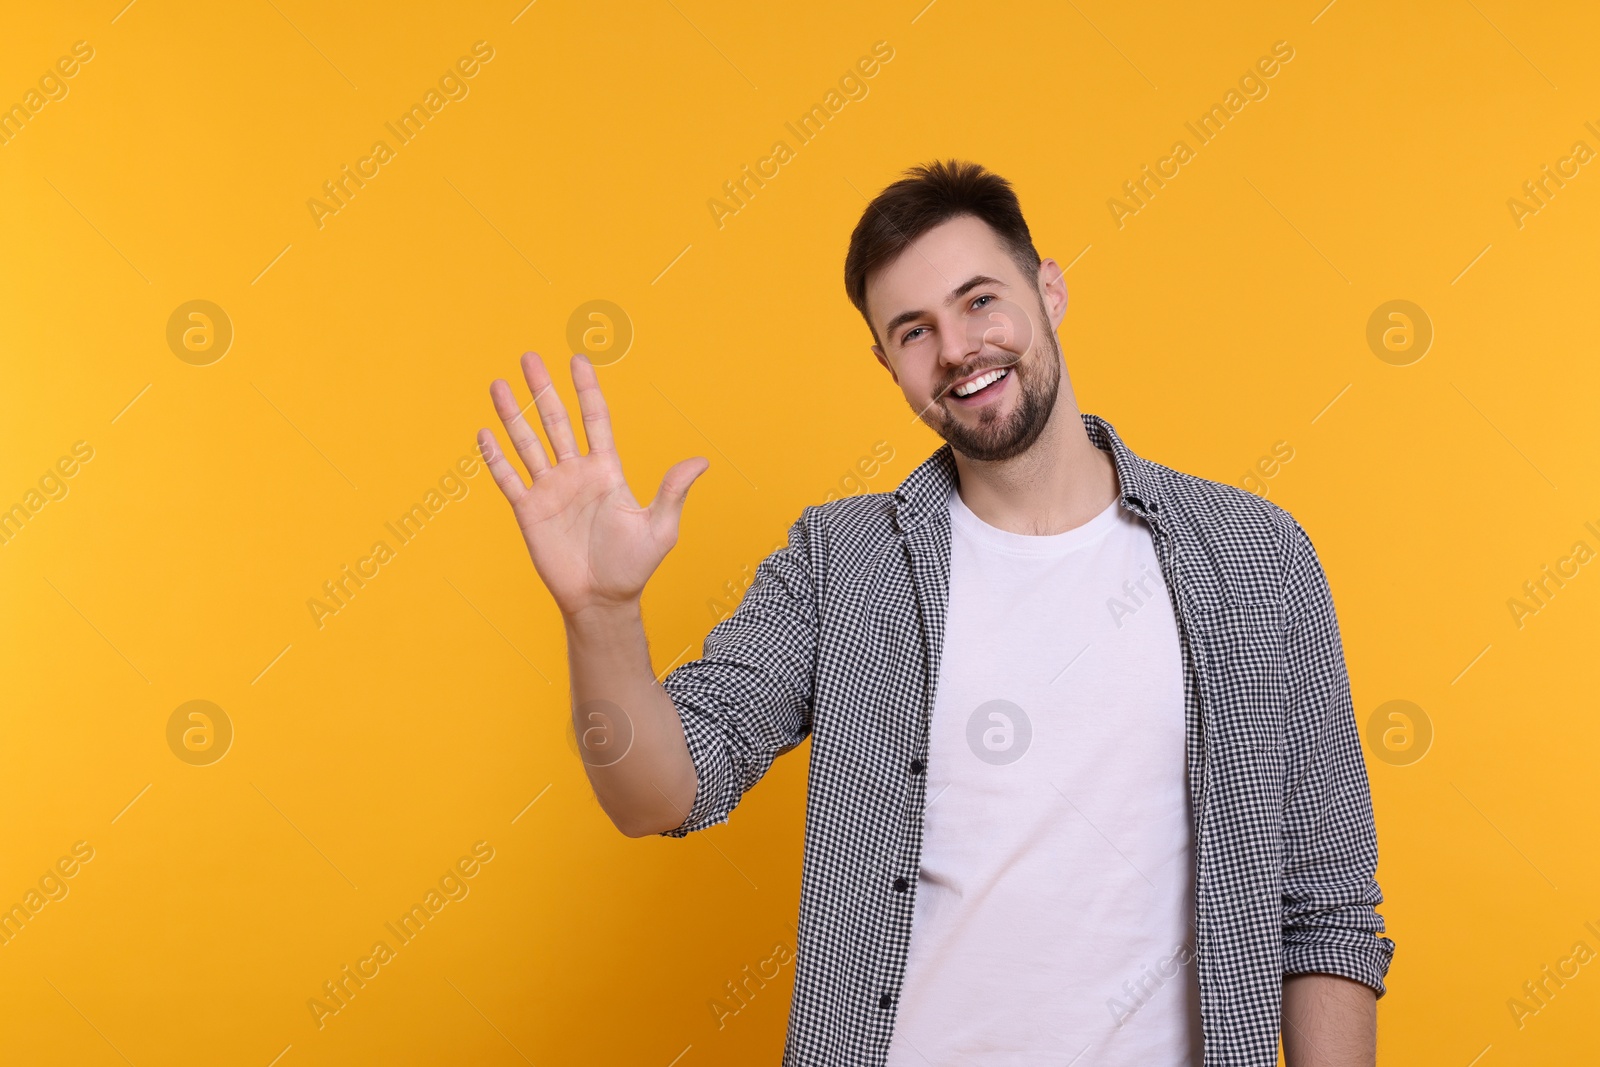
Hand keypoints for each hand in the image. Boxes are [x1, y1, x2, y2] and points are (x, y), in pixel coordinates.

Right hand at [479, 352, 708, 617]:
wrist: (602, 601)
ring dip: (513, 414)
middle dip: (543, 389)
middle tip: (529, 356)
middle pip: (555, 421)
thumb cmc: (634, 567)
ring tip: (498, 384)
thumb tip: (702, 460)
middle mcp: (575, 473)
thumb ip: (674, 491)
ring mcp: (550, 490)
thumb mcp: (660, 528)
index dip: (586, 390)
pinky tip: (484, 432)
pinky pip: (508, 478)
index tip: (578, 359)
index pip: (595, 419)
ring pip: (527, 443)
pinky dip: (495, 457)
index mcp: (606, 470)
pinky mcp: (528, 511)